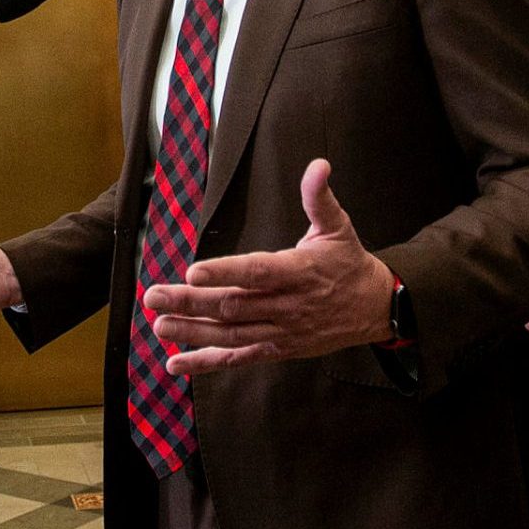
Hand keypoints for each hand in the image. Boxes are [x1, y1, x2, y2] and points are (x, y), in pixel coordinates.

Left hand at [141, 159, 396, 373]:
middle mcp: (287, 305)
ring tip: (159, 325)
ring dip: (192, 332)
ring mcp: (281, 331)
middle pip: (234, 306)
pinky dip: (208, 362)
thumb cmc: (348, 263)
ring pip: (231, 335)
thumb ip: (320, 198)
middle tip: (153, 297)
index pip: (257, 272)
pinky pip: (239, 358)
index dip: (225, 273)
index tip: (193, 271)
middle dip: (191, 302)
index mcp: (298, 271)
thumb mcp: (338, 227)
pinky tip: (176, 363)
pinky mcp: (278, 349)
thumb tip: (319, 166)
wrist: (375, 308)